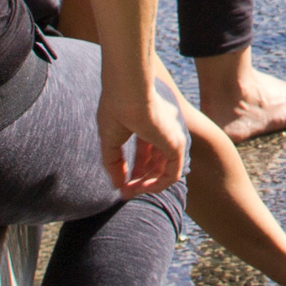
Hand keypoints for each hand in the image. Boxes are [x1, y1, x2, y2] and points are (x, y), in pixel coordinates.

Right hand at [97, 79, 186, 199]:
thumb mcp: (110, 139)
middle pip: (156, 162)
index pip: (147, 151)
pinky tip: (140, 189)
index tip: (120, 184)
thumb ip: (114, 163)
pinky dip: (156, 185)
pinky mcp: (176, 145)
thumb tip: (117, 185)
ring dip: (146, 185)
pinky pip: (172, 174)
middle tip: (124, 192)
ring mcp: (172, 137)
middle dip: (140, 180)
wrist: (128, 93)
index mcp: (151, 123)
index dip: (135, 169)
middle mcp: (165, 130)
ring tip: (129, 192)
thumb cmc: (116, 108)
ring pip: (164, 170)